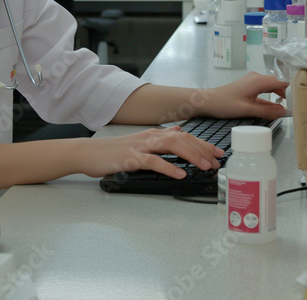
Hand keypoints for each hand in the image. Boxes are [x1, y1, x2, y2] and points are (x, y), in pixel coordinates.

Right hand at [75, 127, 224, 179]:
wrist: (88, 153)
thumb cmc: (113, 152)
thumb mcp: (139, 143)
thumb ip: (159, 139)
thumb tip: (178, 133)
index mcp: (153, 134)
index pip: (184, 135)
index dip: (202, 143)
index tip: (217, 153)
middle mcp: (149, 137)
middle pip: (182, 138)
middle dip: (202, 149)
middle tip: (216, 161)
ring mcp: (140, 146)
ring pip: (171, 145)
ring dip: (191, 155)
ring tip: (204, 166)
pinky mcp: (131, 158)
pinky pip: (153, 161)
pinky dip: (169, 167)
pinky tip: (180, 174)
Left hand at [200, 72, 287, 119]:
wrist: (208, 101)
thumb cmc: (224, 104)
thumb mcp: (247, 110)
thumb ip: (266, 111)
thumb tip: (284, 112)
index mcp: (258, 80)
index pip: (282, 81)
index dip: (292, 89)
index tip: (300, 99)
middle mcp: (257, 78)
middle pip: (278, 84)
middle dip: (287, 95)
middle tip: (294, 108)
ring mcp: (253, 82)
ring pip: (272, 88)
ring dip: (278, 98)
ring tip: (285, 110)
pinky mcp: (249, 87)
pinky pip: (264, 91)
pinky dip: (270, 99)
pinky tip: (273, 109)